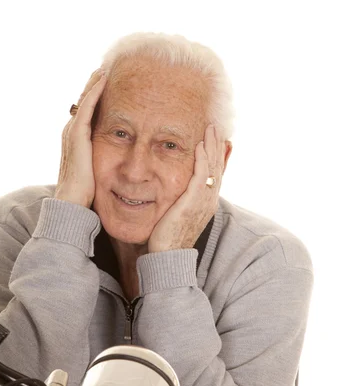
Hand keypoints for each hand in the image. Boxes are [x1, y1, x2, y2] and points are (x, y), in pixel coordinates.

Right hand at [55, 69, 106, 207]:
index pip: (86, 112)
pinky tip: (104, 79)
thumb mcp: (97, 172)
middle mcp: (71, 132)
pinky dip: (94, 91)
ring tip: (105, 67)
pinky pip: (87, 106)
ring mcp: (72, 132)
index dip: (95, 97)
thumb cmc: (86, 193)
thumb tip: (123, 163)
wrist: (72, 203)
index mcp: (75, 140)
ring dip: (94, 82)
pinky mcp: (77, 134)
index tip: (107, 84)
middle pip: (83, 101)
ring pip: (84, 99)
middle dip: (94, 85)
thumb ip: (105, 162)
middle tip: (106, 68)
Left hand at [148, 124, 225, 251]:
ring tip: (210, 129)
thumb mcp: (177, 216)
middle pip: (217, 168)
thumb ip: (180, 201)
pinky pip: (200, 178)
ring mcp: (203, 203)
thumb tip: (176, 192)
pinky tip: (200, 147)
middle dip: (217, 146)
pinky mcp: (192, 204)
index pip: (215, 174)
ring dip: (212, 147)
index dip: (216, 155)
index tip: (215, 139)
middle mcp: (208, 202)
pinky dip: (202, 161)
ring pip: (212, 169)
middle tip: (215, 127)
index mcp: (206, 204)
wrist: (168, 258)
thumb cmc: (168, 240)